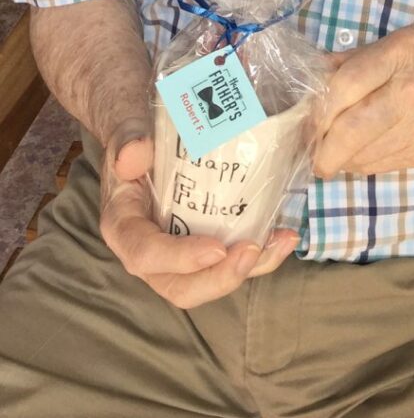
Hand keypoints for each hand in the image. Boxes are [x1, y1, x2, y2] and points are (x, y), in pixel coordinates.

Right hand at [99, 116, 297, 309]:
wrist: (150, 138)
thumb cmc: (138, 138)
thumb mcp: (128, 133)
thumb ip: (128, 140)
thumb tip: (134, 154)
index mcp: (124, 228)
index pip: (145, 255)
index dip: (180, 258)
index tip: (216, 248)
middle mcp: (150, 253)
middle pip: (181, 286)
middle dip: (221, 277)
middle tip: (253, 250)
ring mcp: (180, 254)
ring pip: (212, 279)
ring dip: (250, 268)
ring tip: (281, 242)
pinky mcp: (205, 246)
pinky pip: (230, 261)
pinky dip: (259, 254)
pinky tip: (283, 235)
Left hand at [313, 25, 413, 177]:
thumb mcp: (403, 39)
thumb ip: (358, 59)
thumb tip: (317, 76)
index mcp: (401, 58)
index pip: (345, 86)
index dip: (318, 108)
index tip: (306, 119)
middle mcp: (409, 96)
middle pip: (349, 131)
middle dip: (322, 149)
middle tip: (312, 150)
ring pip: (363, 156)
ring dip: (340, 158)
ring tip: (332, 150)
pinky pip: (382, 165)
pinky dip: (363, 162)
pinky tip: (361, 151)